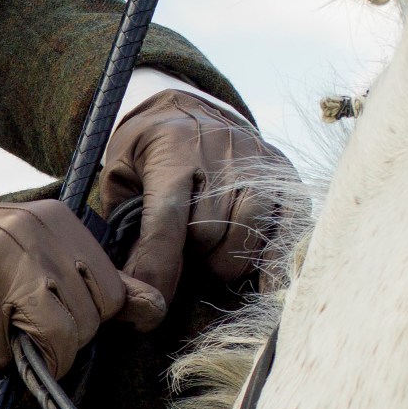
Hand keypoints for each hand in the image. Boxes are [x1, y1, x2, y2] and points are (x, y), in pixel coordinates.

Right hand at [0, 188, 164, 373]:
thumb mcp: (35, 255)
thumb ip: (89, 280)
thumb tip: (151, 310)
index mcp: (61, 223)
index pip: (112, 294)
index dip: (89, 322)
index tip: (58, 324)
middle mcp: (36, 233)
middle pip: (87, 322)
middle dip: (59, 344)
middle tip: (21, 334)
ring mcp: (1, 255)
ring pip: (55, 337)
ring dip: (30, 357)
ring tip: (3, 342)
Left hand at [97, 88, 294, 309]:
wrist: (189, 107)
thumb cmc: (148, 148)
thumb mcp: (119, 170)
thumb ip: (124, 219)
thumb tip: (132, 281)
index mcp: (174, 148)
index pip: (167, 219)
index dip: (158, 266)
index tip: (150, 301)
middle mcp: (223, 154)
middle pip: (209, 235)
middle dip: (191, 259)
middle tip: (182, 256)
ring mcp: (260, 165)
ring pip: (248, 237)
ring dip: (227, 260)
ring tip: (211, 255)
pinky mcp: (286, 177)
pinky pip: (288, 230)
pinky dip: (273, 259)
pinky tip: (263, 280)